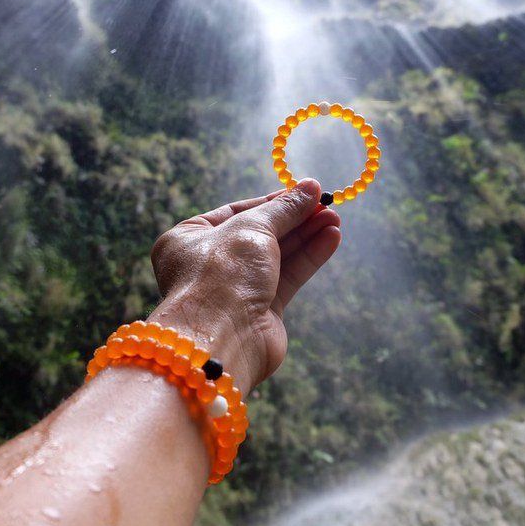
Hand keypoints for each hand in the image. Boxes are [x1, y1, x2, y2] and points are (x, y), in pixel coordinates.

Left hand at [149, 178, 340, 393]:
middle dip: (295, 220)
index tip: (304, 192)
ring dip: (306, 236)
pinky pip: (288, 278)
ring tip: (335, 219)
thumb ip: (283, 209)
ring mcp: (236, 290)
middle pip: (260, 234)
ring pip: (277, 257)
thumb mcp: (252, 228)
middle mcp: (209, 264)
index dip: (272, 202)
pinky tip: (331, 238)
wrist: (222, 337)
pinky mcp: (261, 311)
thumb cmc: (221, 274)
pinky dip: (308, 258)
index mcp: (189, 239)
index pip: (236, 212)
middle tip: (326, 205)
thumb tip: (309, 187)